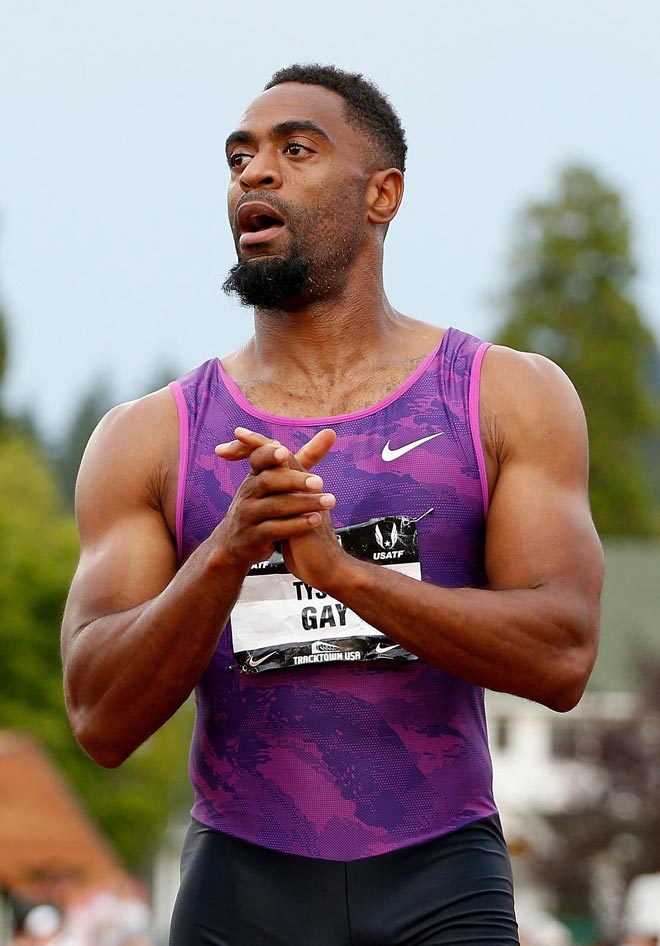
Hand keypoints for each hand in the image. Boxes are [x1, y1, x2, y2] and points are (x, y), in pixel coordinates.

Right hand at [212, 428, 336, 569]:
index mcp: (255, 474)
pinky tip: (315, 520)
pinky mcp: (254, 536)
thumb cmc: (263, 504)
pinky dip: (296, 524)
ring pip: (275, 506)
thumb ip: (305, 457)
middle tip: (320, 482)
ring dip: (303, 503)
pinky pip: (275, 529)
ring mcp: (249, 514)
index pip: (258, 458)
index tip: (284, 452)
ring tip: (329, 502)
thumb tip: (331, 432)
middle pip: (269, 480)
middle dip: (294, 480)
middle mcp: (249, 491)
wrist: (236, 543)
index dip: (269, 453)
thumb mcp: (279, 480)